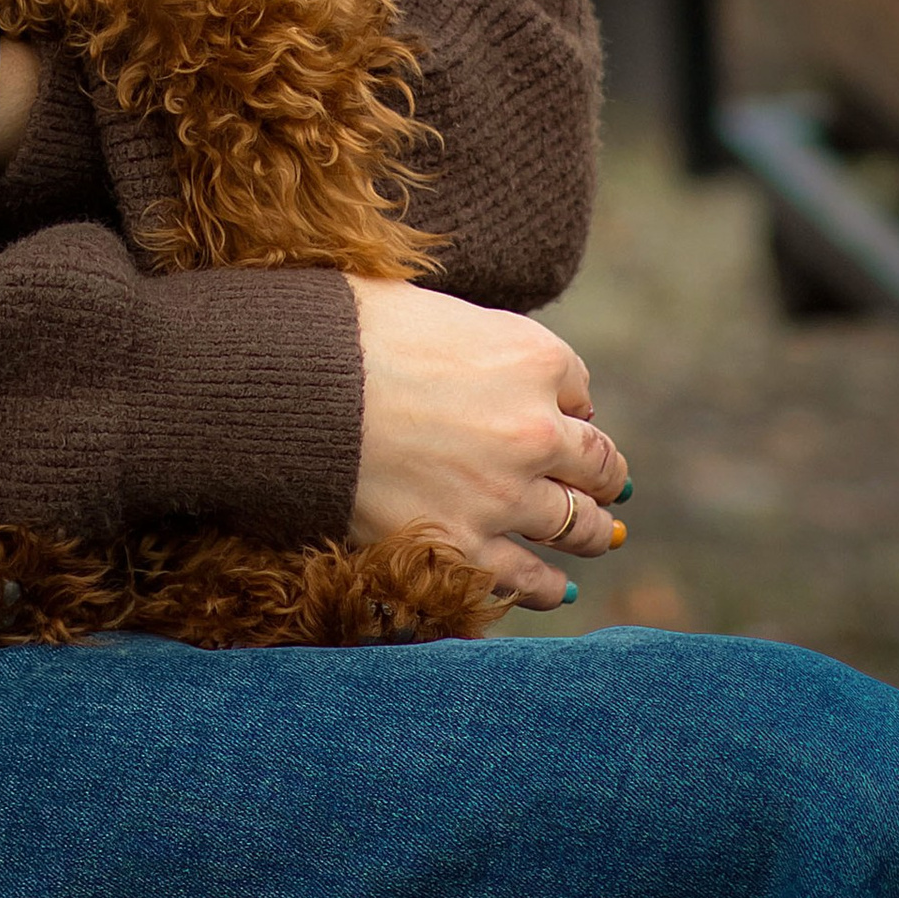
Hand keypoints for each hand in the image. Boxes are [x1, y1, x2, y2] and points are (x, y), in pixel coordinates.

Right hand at [348, 278, 626, 610]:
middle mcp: (534, 429)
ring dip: (590, 531)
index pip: (578, 387)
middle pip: (596, 460)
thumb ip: (480, 341)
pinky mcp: (462, 546)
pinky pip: (527, 579)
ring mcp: (503, 495)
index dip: (569, 403)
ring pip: (578, 525)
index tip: (562, 415)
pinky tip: (556, 587)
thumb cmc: (348, 332)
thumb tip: (496, 366)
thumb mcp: (432, 310)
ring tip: (597, 536)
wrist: (292, 386)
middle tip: (606, 482)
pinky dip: (546, 586)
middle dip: (601, 472)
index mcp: (531, 357)